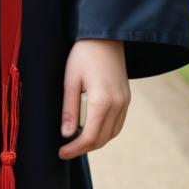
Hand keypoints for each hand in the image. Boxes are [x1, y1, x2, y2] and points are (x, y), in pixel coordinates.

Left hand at [58, 38, 129, 158]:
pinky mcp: (127, 98)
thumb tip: (66, 134)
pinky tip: (91, 129)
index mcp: (102, 101)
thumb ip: (69, 108)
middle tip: (66, 150)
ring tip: (76, 141)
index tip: (61, 153)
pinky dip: (105, 131)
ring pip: (112, 133)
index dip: (75, 148)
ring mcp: (125, 102)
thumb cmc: (84, 54)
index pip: (89, 136)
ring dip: (95, 141)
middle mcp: (118, 104)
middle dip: (84, 148)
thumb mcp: (70, 80)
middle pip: (102, 138)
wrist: (106, 36)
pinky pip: (118, 123)